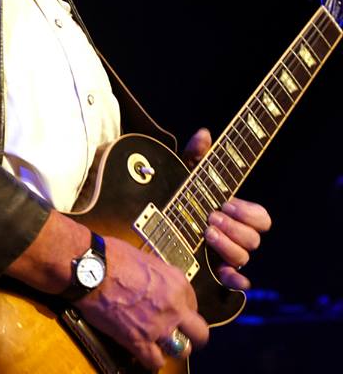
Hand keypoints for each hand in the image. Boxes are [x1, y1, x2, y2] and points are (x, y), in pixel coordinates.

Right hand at [78, 237, 208, 371]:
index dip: (183, 308)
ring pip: (181, 350)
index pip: (193, 303)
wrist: (90, 269)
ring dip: (171, 347)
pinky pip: (155, 362)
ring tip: (160, 343)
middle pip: (199, 333)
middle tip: (180, 333)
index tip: (175, 310)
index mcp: (176, 282)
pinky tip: (145, 353)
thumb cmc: (111, 256)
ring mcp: (158, 326)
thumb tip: (158, 284)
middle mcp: (173, 306)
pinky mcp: (138, 341)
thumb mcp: (145, 258)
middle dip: (191, 335)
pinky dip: (151, 360)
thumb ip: (159, 276)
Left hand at [183, 128, 271, 290]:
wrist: (154, 224)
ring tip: (205, 233)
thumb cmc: (178, 197)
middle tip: (211, 217)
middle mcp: (235, 237)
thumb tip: (204, 133)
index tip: (226, 203)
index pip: (262, 218)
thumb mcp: (185, 175)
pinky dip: (233, 281)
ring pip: (244, 258)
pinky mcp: (214, 274)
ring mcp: (226, 257)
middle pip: (254, 239)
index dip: (248, 213)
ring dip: (227, 246)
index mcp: (235, 214)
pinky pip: (235, 284)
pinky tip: (222, 272)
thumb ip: (196, 154)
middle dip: (234, 228)